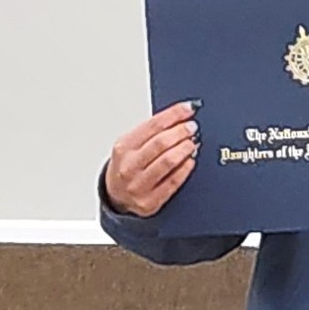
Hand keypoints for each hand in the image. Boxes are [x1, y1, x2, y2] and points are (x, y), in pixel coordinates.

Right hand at [104, 100, 200, 216]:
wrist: (116, 196)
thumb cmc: (128, 165)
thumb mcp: (131, 144)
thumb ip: (152, 131)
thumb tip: (180, 115)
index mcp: (124, 147)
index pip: (153, 125)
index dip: (174, 114)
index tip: (189, 108)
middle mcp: (129, 166)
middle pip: (161, 143)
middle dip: (181, 131)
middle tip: (192, 127)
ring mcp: (139, 185)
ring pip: (168, 161)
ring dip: (185, 148)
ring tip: (192, 142)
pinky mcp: (150, 201)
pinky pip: (173, 181)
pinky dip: (185, 168)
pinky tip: (190, 160)